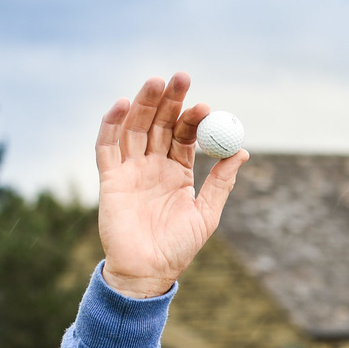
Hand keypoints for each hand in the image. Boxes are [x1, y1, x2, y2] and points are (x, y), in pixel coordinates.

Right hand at [95, 73, 247, 298]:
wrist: (149, 271)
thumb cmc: (179, 246)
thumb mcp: (207, 212)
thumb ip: (221, 181)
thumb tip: (241, 151)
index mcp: (177, 172)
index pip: (184, 136)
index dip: (193, 119)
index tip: (206, 106)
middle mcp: (153, 166)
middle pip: (159, 124)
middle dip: (169, 100)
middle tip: (181, 77)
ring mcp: (130, 169)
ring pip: (135, 128)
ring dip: (143, 104)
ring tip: (155, 82)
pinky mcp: (109, 178)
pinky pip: (107, 146)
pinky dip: (112, 124)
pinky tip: (123, 104)